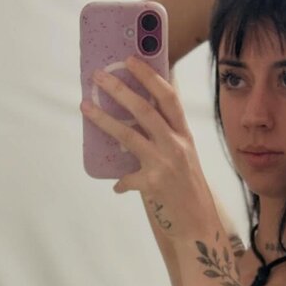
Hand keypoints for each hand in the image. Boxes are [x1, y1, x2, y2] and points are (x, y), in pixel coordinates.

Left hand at [80, 57, 216, 243]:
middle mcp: (177, 145)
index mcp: (185, 136)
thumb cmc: (188, 190)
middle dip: (119, 89)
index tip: (131, 60)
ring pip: (128, 134)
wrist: (199, 226)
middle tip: (99, 76)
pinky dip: (121, 182)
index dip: (149, 76)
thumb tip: (134, 123)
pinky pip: (127, 178)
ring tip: (85, 107)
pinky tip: (118, 186)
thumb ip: (165, 140)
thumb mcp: (184, 158)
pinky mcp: (154, 185)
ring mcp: (165, 164)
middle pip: (144, 109)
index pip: (168, 97)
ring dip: (104, 119)